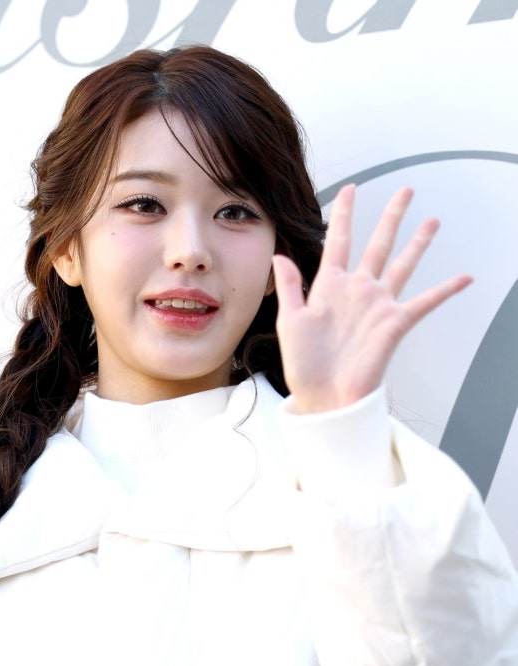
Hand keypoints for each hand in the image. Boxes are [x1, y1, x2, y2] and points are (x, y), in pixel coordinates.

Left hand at [272, 184, 472, 413]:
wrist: (324, 397)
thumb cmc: (304, 365)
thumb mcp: (289, 321)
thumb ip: (289, 287)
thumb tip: (280, 256)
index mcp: (329, 286)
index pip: (338, 239)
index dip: (343, 213)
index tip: (349, 189)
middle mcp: (358, 290)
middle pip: (378, 242)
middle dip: (391, 215)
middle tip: (405, 191)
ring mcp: (378, 305)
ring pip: (403, 264)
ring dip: (419, 242)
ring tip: (432, 221)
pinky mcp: (395, 323)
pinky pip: (425, 302)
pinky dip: (446, 290)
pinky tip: (464, 277)